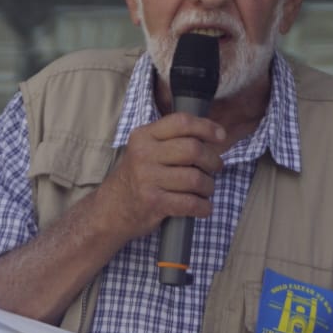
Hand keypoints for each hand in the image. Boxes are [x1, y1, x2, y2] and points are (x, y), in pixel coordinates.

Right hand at [94, 112, 224, 245]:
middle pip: (193, 149)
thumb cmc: (137, 177)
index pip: (181, 122)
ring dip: (208, 186)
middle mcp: (144, 154)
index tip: (220, 136)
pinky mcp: (154, 202)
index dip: (206, 127)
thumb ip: (171, 139)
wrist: (111, 209)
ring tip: (206, 189)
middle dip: (212, 160)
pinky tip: (203, 207)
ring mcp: (147, 178)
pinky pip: (190, 203)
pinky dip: (203, 207)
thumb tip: (212, 134)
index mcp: (144, 136)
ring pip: (195, 178)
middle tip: (215, 167)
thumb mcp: (145, 150)